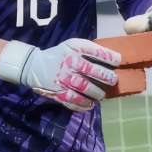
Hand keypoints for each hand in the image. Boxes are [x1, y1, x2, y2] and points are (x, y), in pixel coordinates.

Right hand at [0, 38, 120, 111]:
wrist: (33, 66)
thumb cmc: (58, 55)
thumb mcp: (71, 46)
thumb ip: (88, 50)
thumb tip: (112, 59)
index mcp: (74, 49)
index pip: (96, 52)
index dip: (110, 57)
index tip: (118, 61)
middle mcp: (69, 63)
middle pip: (93, 71)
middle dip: (107, 77)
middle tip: (113, 80)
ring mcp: (63, 79)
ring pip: (85, 88)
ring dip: (97, 93)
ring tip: (101, 95)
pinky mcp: (58, 92)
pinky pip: (73, 101)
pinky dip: (83, 105)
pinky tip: (89, 105)